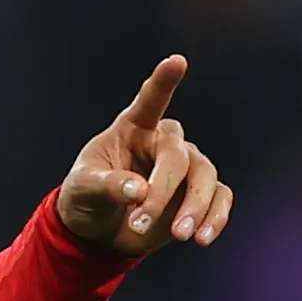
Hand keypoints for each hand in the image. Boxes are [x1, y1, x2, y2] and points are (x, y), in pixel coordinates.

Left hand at [58, 54, 231, 256]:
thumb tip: (139, 191)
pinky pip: (219, 198)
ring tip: (179, 235)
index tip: (177, 62)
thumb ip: (106, 186)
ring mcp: (185, 167)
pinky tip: (203, 238)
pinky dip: (216, 217)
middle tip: (139, 225)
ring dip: (195, 208)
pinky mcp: (196, 194)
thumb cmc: (87, 197)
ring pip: (205, 176)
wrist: (97, 230)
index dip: (163, 82)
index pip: (149, 100)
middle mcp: (164, 142)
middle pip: (178, 156)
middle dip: (163, 192)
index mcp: (133, 128)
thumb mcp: (82, 189)